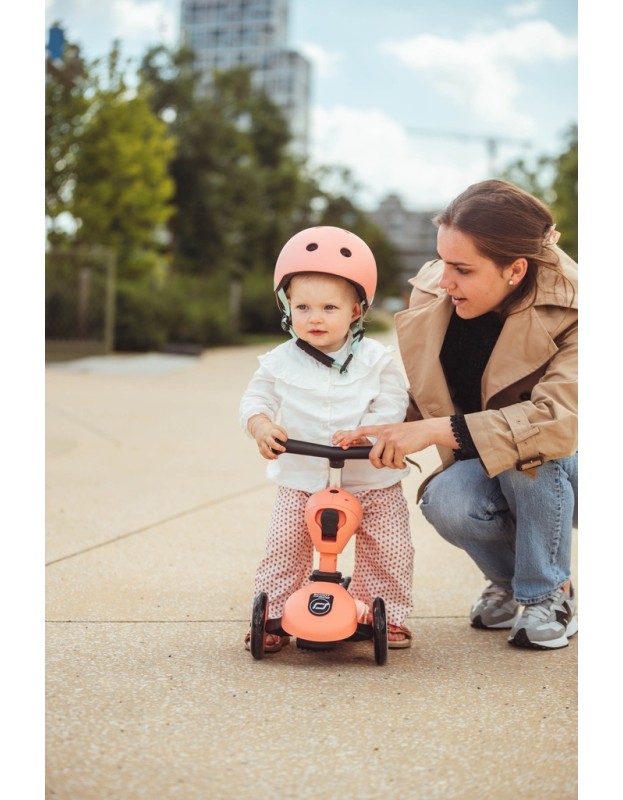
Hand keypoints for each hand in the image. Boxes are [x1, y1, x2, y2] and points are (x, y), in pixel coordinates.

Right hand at [248, 415, 287, 459]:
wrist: (259, 427)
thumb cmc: (270, 429)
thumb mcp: (277, 427)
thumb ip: (283, 432)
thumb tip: (287, 440)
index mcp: (271, 431)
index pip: (277, 434)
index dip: (282, 437)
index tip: (285, 440)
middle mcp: (266, 436)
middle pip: (271, 443)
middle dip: (278, 447)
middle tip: (284, 449)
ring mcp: (262, 441)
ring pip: (265, 449)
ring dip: (271, 455)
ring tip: (277, 457)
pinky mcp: (259, 446)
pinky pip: (262, 452)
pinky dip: (267, 457)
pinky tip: (272, 458)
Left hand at [333, 420, 451, 468]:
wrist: (426, 431)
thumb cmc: (410, 433)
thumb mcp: (393, 431)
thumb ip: (383, 438)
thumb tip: (375, 454)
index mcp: (381, 429)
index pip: (361, 431)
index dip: (349, 437)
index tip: (340, 443)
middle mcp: (385, 433)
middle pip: (372, 456)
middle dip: (377, 465)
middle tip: (384, 465)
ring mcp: (392, 440)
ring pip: (385, 461)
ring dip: (392, 465)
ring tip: (399, 461)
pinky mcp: (400, 447)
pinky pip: (395, 463)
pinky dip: (400, 466)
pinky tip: (404, 462)